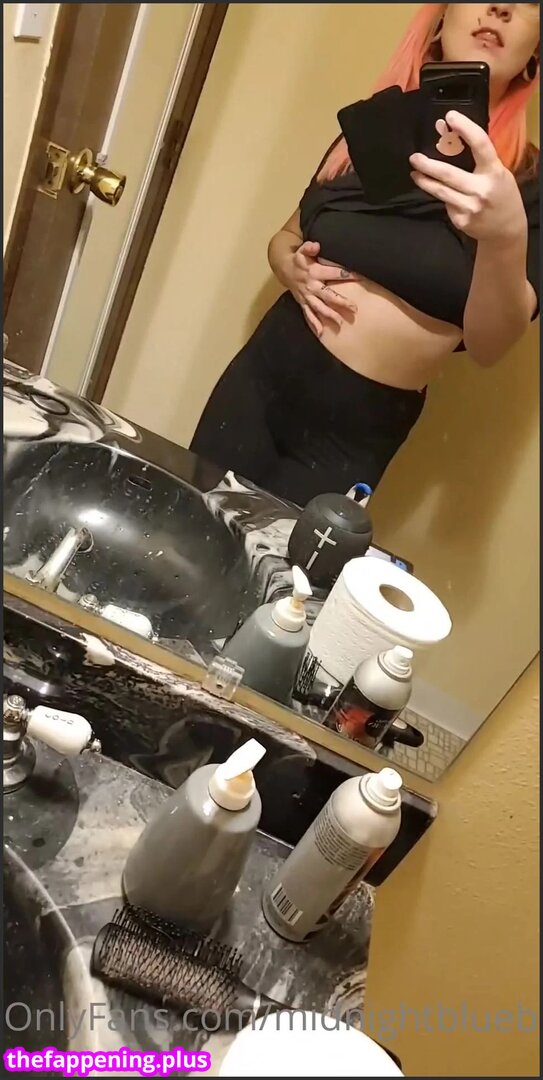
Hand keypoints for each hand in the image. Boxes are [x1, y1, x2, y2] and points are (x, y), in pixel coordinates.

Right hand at [285, 240, 358, 335]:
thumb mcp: (302, 251)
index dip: (347, 274)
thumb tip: (316, 245)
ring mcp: (307, 296)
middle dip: (341, 302)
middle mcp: (311, 286)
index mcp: (314, 272)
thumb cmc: (298, 259)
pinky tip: (320, 333)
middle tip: (354, 308)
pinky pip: (308, 315)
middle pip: (328, 295)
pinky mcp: (303, 303)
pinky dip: (313, 324)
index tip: (360, 277)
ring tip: (339, 323)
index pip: (334, 273)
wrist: (284, 269)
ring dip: (329, 315)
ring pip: (319, 307)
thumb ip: (308, 247)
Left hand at [409, 111, 526, 243]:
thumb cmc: (502, 194)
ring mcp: (469, 207)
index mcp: (494, 172)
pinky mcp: (460, 220)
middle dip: (428, 165)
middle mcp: (481, 190)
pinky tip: (442, 194)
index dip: (465, 128)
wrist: (507, 229)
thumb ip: (478, 159)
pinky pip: (445, 204)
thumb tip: (450, 137)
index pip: (480, 145)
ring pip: (440, 191)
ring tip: (415, 173)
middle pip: (448, 174)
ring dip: (425, 181)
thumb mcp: (497, 173)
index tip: (450, 116)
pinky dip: (442, 197)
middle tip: (414, 157)